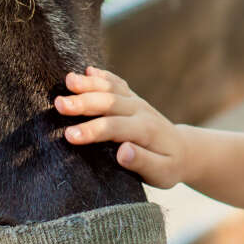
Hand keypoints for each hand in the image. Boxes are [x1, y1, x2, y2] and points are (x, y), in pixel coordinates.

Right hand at [56, 67, 188, 187]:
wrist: (184, 150)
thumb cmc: (168, 166)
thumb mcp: (161, 173)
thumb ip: (142, 162)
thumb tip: (122, 152)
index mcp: (145, 130)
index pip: (115, 128)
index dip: (92, 131)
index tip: (69, 135)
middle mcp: (140, 111)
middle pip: (110, 103)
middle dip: (84, 103)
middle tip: (59, 104)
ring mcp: (136, 102)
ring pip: (111, 89)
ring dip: (89, 84)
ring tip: (67, 80)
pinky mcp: (132, 98)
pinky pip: (117, 84)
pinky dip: (103, 76)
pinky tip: (89, 70)